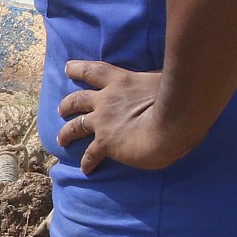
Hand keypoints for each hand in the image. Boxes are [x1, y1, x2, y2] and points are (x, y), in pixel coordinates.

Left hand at [56, 60, 191, 173]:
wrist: (173, 120)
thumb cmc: (175, 97)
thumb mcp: (161, 80)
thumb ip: (154, 83)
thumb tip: (164, 84)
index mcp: (120, 82)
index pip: (94, 71)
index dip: (78, 68)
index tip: (67, 67)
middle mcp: (106, 100)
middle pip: (78, 99)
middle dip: (67, 104)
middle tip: (61, 109)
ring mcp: (102, 122)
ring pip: (75, 126)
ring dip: (66, 133)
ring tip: (61, 139)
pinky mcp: (106, 143)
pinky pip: (91, 154)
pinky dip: (87, 162)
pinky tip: (86, 169)